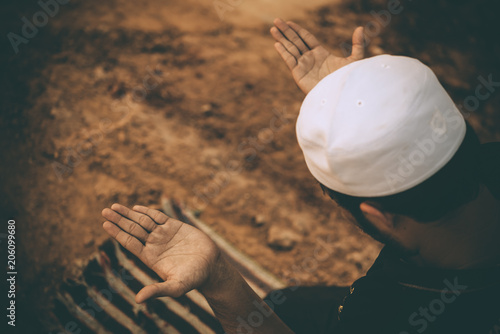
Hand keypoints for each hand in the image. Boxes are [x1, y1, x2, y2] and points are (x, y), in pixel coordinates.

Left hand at [102, 203, 220, 302]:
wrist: (211, 266)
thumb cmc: (194, 278)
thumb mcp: (175, 287)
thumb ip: (157, 291)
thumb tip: (138, 300)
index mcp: (150, 257)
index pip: (130, 243)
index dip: (117, 233)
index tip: (105, 224)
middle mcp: (154, 244)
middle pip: (132, 229)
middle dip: (119, 220)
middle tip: (104, 210)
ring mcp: (164, 234)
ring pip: (142, 221)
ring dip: (128, 213)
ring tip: (114, 206)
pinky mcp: (175, 226)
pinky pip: (158, 216)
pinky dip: (147, 211)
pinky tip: (136, 208)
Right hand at [270, 18, 364, 93]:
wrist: (340, 94)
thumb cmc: (347, 79)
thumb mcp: (355, 59)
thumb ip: (357, 44)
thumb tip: (361, 28)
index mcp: (321, 54)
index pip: (306, 38)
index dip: (298, 30)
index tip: (289, 22)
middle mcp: (310, 59)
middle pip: (295, 41)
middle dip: (286, 31)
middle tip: (276, 20)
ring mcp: (303, 66)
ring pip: (290, 49)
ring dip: (281, 39)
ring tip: (272, 29)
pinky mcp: (299, 74)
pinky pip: (289, 60)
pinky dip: (283, 52)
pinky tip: (277, 44)